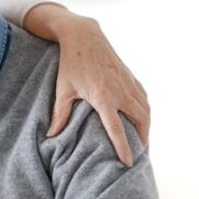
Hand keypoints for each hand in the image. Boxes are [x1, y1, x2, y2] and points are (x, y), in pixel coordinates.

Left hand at [24, 4, 149, 166]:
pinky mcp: (131, 77)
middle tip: (140, 156)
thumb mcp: (63, 89)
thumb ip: (60, 114)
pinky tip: (143, 120)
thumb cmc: (70, 64)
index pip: (117, 129)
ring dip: (147, 127)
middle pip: (140, 121)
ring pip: (146, 110)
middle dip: (143, 140)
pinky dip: (146, 112)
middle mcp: (121, 91)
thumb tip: (50, 135)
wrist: (84, 36)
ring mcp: (128, 83)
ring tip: (143, 142)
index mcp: (103, 97)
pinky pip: (144, 99)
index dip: (124, 147)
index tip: (128, 162)